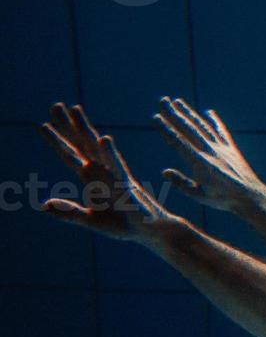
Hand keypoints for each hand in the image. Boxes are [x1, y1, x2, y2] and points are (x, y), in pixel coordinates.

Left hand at [38, 102, 181, 243]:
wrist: (152, 231)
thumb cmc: (125, 223)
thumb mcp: (92, 220)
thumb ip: (69, 212)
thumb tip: (43, 205)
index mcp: (92, 179)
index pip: (71, 155)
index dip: (58, 140)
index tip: (43, 124)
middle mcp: (103, 172)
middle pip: (81, 144)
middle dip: (68, 125)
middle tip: (55, 105)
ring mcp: (114, 176)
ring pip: (96, 149)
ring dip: (85, 130)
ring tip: (75, 110)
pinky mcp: (127, 186)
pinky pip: (116, 168)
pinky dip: (110, 154)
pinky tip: (104, 140)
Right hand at [155, 97, 265, 212]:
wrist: (251, 196)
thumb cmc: (223, 199)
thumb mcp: (198, 196)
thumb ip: (181, 183)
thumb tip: (164, 171)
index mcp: (200, 163)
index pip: (179, 142)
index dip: (166, 129)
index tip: (155, 117)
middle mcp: (211, 151)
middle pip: (189, 128)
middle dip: (174, 114)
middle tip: (162, 101)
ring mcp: (222, 148)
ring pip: (203, 126)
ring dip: (190, 113)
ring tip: (178, 101)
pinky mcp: (231, 149)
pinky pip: (221, 131)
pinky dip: (214, 121)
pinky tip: (208, 112)